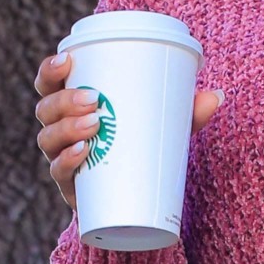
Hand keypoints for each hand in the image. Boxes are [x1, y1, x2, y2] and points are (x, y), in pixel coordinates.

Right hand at [33, 51, 225, 210]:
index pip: (49, 85)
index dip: (50, 70)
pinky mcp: (71, 189)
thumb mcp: (166, 128)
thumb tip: (217, 96)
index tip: (68, 59)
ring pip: (48, 139)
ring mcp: (62, 160)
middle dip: (65, 100)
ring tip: (94, 124)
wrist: (139, 203)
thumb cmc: (145, 151)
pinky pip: (59, 173)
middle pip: (46, 110)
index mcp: (73, 108)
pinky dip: (68, 161)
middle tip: (94, 99)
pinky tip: (83, 153)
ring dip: (66, 128)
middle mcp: (60, 132)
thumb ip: (187, 113)